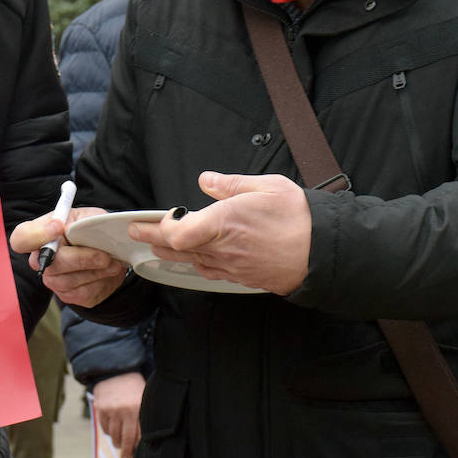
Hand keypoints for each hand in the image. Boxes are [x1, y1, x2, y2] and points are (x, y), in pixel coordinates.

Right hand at [9, 206, 125, 306]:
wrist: (106, 250)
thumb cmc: (89, 229)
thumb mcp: (89, 216)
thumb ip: (84, 220)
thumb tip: (80, 230)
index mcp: (40, 234)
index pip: (22, 238)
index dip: (37, 235)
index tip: (59, 228)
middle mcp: (40, 259)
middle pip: (51, 264)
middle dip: (81, 259)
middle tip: (104, 256)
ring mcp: (52, 279)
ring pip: (69, 282)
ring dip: (96, 272)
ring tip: (114, 263)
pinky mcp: (68, 295)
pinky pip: (82, 294)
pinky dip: (101, 282)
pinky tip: (110, 272)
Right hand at [93, 371, 145, 457]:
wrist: (116, 371)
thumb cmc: (133, 387)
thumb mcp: (143, 398)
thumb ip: (143, 416)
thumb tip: (144, 440)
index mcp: (138, 407)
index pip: (139, 435)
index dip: (137, 447)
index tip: (136, 454)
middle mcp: (125, 410)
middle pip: (125, 439)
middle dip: (126, 452)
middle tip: (126, 457)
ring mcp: (111, 410)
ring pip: (113, 435)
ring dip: (117, 442)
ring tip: (119, 443)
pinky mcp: (100, 409)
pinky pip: (104, 428)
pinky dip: (109, 432)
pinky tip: (113, 430)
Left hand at [129, 172, 311, 294]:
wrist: (323, 252)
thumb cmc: (298, 217)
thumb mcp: (267, 186)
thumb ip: (231, 184)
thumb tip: (206, 180)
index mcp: (226, 222)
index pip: (179, 232)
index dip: (163, 226)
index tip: (159, 216)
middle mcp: (223, 247)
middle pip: (176, 248)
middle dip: (152, 238)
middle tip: (134, 230)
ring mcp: (231, 265)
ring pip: (189, 261)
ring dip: (168, 252)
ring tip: (152, 243)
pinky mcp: (240, 277)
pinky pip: (208, 271)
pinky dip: (192, 264)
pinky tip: (187, 259)